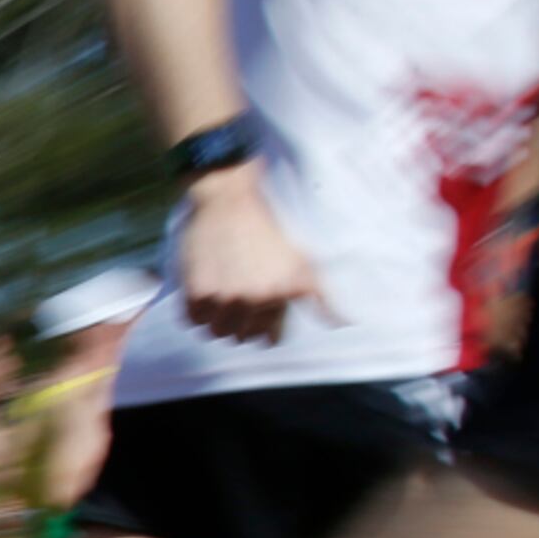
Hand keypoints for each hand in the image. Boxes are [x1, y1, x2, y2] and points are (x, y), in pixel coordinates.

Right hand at [176, 167, 321, 343]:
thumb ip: (322, 296)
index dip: (262, 322)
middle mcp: (254, 299)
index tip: (258, 305)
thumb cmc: (268, 229)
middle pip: (239, 336)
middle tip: (237, 295)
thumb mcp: (303, 260)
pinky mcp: (197, 291)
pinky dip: (197, 309)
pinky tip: (205, 287)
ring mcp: (224, 297)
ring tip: (221, 293)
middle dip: (240, 321)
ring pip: (215, 331)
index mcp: (282, 294)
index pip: (268, 338)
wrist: (228, 199)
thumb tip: (345, 324)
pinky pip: (193, 319)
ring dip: (216, 318)